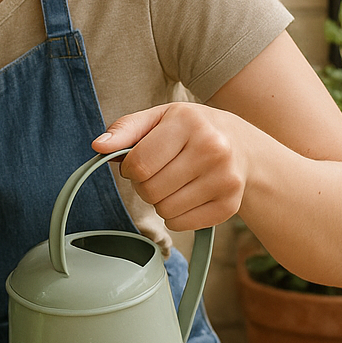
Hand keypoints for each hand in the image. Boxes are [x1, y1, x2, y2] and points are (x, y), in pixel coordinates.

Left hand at [92, 103, 248, 231]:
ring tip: (174, 182)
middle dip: (144, 184)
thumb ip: (126, 129)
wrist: (242, 146)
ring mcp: (224, 179)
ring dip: (160, 200)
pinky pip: (180, 224)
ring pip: (164, 210)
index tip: (138, 162)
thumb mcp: (159, 118)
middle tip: (158, 172)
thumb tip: (99, 146)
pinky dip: (175, 215)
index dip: (129, 168)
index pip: (139, 164)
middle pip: (150, 190)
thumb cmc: (192, 130)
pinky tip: (187, 195)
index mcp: (189, 123)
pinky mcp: (229, 205)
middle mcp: (212, 149)